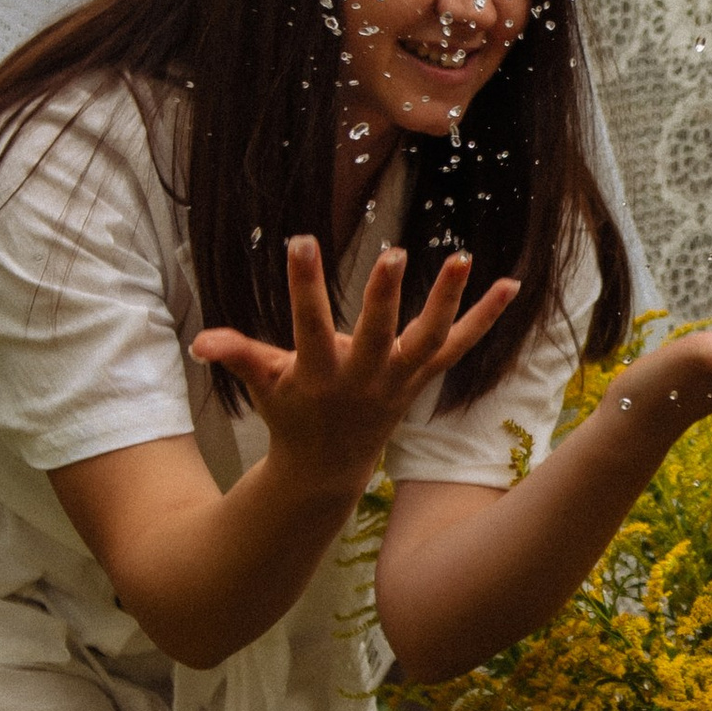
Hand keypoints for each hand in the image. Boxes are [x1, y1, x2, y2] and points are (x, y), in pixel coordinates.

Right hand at [191, 236, 516, 494]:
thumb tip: (199, 342)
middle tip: (391, 254)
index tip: (300, 241)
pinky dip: (486, 317)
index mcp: (318, 374)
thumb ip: (237, 357)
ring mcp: (398, 380)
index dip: (304, 285)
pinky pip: (459, 346)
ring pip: (428, 340)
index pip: (308, 324)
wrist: (327, 468)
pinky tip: (511, 284)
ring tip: (462, 258)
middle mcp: (363, 378)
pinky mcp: (421, 377)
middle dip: (383, 298)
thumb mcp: (262, 385)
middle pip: (377, 335)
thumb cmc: (290, 414)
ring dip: (449, 301)